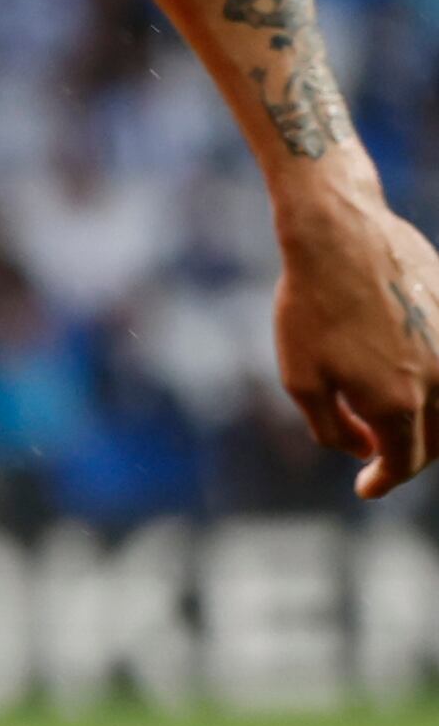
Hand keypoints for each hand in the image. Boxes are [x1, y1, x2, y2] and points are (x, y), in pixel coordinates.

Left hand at [274, 180, 438, 497]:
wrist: (342, 237)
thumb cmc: (311, 308)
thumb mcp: (301, 378)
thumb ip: (332, 427)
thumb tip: (363, 451)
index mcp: (399, 402)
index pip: (404, 462)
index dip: (383, 480)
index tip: (366, 488)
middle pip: (436, 442)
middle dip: (405, 457)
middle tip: (376, 458)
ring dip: (426, 425)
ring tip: (390, 423)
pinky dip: (435, 389)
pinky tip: (405, 382)